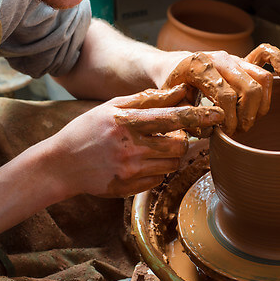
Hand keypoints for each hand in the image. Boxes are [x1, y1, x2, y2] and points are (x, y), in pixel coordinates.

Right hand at [48, 84, 223, 197]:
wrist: (61, 165)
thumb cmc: (88, 130)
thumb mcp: (112, 107)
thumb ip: (147, 99)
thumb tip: (178, 91)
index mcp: (127, 123)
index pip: (173, 118)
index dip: (199, 116)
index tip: (218, 115)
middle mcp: (131, 148)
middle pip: (180, 145)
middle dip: (182, 139)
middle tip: (171, 134)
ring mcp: (131, 171)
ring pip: (172, 163)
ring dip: (170, 154)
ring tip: (152, 147)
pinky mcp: (130, 188)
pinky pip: (159, 178)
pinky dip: (157, 169)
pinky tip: (140, 162)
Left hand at [162, 43, 279, 134]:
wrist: (170, 66)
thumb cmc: (171, 87)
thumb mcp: (170, 103)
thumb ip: (188, 116)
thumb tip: (211, 127)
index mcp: (200, 67)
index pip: (226, 96)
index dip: (229, 119)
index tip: (225, 133)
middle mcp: (220, 58)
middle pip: (250, 88)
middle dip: (248, 115)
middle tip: (239, 130)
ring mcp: (234, 57)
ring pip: (263, 77)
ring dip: (262, 104)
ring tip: (250, 119)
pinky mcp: (242, 59)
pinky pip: (266, 54)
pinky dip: (278, 60)